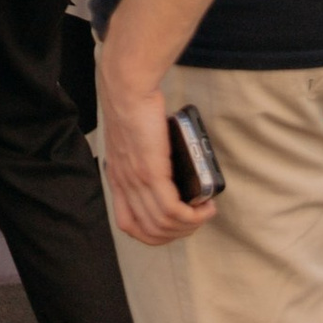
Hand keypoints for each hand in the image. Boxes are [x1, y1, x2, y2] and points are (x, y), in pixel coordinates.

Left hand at [97, 48, 213, 247]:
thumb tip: (167, 166)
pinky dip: (193, 216)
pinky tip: (205, 206)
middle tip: (197, 219)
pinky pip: (172, 210)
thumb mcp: (131, 140)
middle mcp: (125, 185)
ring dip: (190, 226)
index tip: (175, 224)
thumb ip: (141, 158)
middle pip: (151, 232)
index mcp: (118, 179)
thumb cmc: (132, 106)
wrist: (127, 87)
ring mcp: (137, 181)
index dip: (154, 234)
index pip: (129, 225)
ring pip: (164, 225)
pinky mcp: (151, 172)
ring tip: (205, 210)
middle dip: (179, 234)